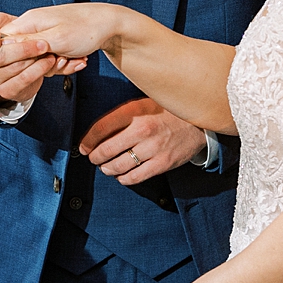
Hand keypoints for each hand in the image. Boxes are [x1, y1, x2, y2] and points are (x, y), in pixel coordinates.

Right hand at [0, 3, 128, 60]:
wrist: (111, 26)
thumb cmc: (86, 28)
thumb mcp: (56, 38)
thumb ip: (26, 44)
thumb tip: (1, 47)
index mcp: (27, 22)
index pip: (1, 43)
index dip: (11, 58)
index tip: (33, 61)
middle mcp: (31, 30)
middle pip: (17, 57)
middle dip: (38, 65)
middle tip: (57, 59)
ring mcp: (42, 39)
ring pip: (36, 64)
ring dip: (56, 67)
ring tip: (72, 58)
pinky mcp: (52, 47)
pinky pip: (50, 64)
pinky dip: (65, 65)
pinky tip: (79, 61)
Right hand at [0, 13, 82, 105]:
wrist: (24, 57)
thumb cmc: (11, 36)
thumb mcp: (0, 24)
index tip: (2, 34)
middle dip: (22, 48)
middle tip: (42, 42)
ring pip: (13, 69)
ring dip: (34, 59)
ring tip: (48, 49)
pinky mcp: (5, 91)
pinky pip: (23, 80)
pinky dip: (38, 70)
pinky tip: (48, 62)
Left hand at [80, 98, 206, 185]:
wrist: (199, 122)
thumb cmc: (167, 111)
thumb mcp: (143, 104)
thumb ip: (122, 116)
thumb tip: (97, 133)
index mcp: (135, 111)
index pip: (100, 128)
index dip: (88, 141)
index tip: (84, 147)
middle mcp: (142, 130)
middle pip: (106, 151)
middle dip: (95, 157)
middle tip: (94, 158)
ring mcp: (153, 148)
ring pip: (118, 166)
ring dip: (107, 169)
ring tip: (106, 167)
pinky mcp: (162, 163)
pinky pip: (134, 177)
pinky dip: (124, 179)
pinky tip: (122, 175)